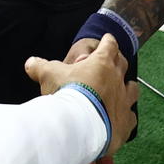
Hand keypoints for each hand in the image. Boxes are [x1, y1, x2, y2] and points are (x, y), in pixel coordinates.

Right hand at [26, 34, 137, 163]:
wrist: (79, 125)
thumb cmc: (66, 94)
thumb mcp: (49, 75)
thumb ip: (40, 67)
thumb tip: (30, 62)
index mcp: (102, 63)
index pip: (109, 45)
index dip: (108, 41)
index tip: (108, 39)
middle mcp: (117, 79)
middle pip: (123, 63)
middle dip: (118, 61)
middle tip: (113, 61)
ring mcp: (124, 100)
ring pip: (132, 88)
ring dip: (128, 87)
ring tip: (123, 89)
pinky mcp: (126, 121)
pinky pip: (131, 116)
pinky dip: (126, 115)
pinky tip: (122, 118)